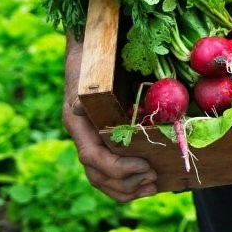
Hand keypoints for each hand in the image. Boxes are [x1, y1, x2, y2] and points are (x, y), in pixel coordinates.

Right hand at [63, 35, 156, 201]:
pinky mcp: (99, 136)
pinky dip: (124, 179)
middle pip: (96, 173)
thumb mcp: (101, 71)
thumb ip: (108, 91)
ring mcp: (87, 136)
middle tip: (153, 180)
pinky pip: (106, 167)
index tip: (145, 166)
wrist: (87, 44)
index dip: (118, 167)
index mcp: (77, 120)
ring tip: (151, 186)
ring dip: (125, 187)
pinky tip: (145, 181)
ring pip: (99, 175)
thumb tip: (131, 104)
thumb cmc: (98, 55)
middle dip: (125, 182)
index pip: (92, 157)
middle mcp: (80, 132)